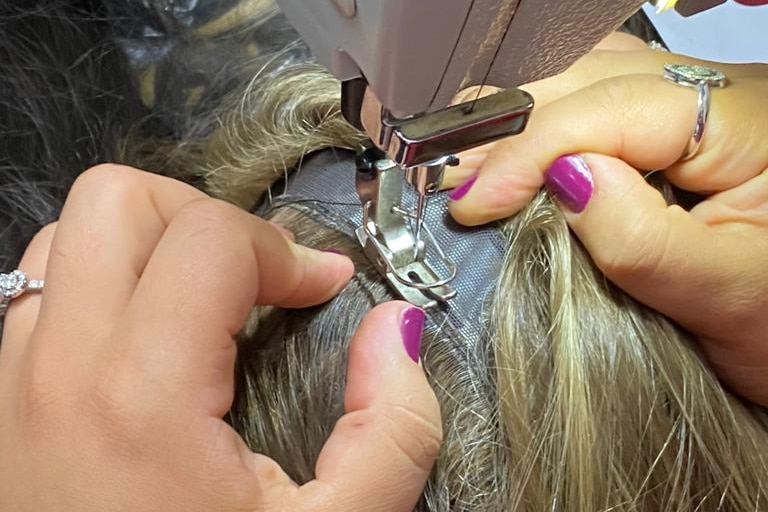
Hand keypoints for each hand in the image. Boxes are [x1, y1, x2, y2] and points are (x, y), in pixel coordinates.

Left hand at [0, 165, 441, 510]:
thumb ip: (393, 427)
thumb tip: (394, 333)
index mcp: (139, 398)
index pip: (212, 239)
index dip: (288, 250)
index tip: (323, 288)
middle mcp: (54, 375)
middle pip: (116, 201)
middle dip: (204, 219)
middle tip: (254, 279)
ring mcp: (8, 390)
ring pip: (66, 240)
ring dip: (147, 250)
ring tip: (203, 304)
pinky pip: (38, 299)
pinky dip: (103, 291)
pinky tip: (151, 346)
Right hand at [445, 46, 767, 404]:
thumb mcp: (725, 299)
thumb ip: (646, 238)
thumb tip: (564, 177)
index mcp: (748, 123)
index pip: (613, 106)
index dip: (530, 151)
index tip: (477, 202)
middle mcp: (717, 97)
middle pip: (587, 79)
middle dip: (510, 132)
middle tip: (457, 188)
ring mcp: (688, 107)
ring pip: (582, 83)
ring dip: (519, 127)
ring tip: (476, 175)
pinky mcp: (666, 131)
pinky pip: (589, 105)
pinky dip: (541, 131)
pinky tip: (516, 160)